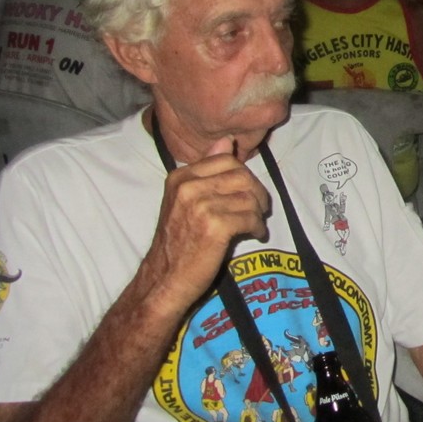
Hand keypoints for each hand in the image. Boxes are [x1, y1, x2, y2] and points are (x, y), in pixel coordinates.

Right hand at [144, 137, 270, 312]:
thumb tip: (227, 141)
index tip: (248, 192)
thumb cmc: (178, 243)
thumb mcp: (185, 202)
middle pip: (241, 175)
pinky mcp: (215, 226)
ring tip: (254, 224)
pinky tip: (254, 234)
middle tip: (258, 209)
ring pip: (249, 196)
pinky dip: (257, 226)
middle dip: (256, 192)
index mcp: (180, 178)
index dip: (244, 175)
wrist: (164, 280)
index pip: (226, 159)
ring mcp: (201, 206)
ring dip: (258, 211)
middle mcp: (188, 188)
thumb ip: (207, 172)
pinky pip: (250, 217)